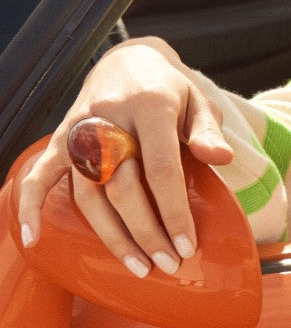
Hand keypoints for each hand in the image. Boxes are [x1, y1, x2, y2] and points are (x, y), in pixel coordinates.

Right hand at [16, 39, 233, 276]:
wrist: (127, 61)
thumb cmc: (169, 89)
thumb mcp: (198, 100)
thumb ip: (208, 131)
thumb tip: (222, 159)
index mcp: (150, 108)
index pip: (160, 169)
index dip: (173, 212)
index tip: (186, 246)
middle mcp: (109, 120)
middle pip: (122, 188)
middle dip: (147, 232)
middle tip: (169, 265)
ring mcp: (80, 131)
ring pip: (88, 193)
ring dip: (111, 235)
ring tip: (138, 267)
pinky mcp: (61, 139)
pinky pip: (41, 174)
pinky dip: (31, 205)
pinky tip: (33, 238)